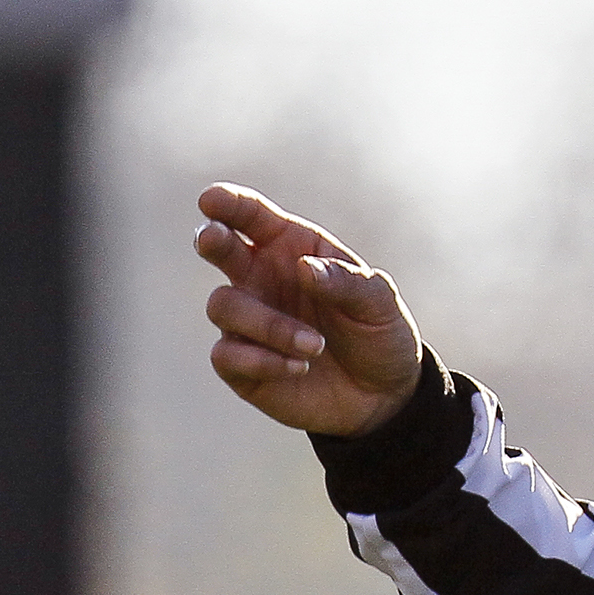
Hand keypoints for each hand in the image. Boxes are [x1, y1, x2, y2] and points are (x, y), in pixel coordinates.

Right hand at [193, 183, 422, 436]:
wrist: (382, 395)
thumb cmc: (378, 335)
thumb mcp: (380, 304)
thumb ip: (347, 281)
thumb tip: (305, 267)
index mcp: (292, 249)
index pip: (252, 217)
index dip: (229, 204)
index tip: (211, 199)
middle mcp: (260, 279)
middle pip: (217, 247)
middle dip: (211, 239)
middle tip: (214, 240)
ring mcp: (246, 321)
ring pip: (223, 306)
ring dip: (270, 325)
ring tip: (316, 346)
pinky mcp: (241, 365)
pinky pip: (226, 355)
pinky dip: (262, 361)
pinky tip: (299, 368)